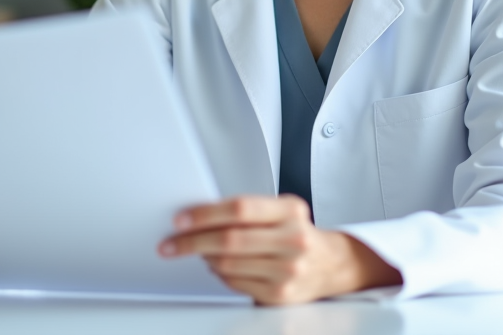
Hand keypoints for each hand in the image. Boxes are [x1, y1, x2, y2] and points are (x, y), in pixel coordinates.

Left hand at [157, 195, 400, 304]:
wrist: (331, 264)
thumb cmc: (298, 232)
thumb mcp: (282, 210)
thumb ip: (249, 210)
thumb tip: (200, 213)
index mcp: (291, 211)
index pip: (241, 209)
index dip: (206, 214)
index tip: (181, 219)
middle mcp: (293, 240)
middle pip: (230, 240)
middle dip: (192, 241)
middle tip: (171, 242)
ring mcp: (287, 270)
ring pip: (228, 265)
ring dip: (204, 258)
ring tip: (196, 251)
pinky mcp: (279, 294)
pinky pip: (235, 283)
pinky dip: (220, 274)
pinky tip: (217, 266)